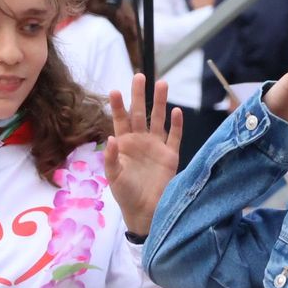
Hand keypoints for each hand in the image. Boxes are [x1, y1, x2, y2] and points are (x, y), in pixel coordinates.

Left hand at [105, 76, 182, 235]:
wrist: (146, 211)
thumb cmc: (126, 194)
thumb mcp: (114, 177)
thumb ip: (111, 158)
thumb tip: (110, 138)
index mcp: (123, 144)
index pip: (120, 120)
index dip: (118, 106)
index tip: (115, 90)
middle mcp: (140, 141)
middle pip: (140, 113)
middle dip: (139, 95)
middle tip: (140, 76)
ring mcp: (156, 147)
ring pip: (158, 120)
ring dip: (160, 103)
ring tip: (162, 83)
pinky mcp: (170, 156)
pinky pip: (174, 137)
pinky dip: (176, 125)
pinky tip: (177, 111)